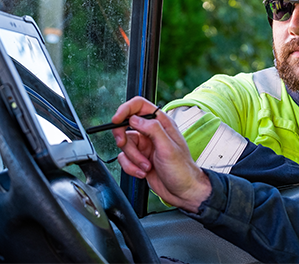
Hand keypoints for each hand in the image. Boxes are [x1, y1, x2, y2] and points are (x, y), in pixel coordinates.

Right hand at [111, 97, 210, 212]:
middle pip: (126, 125)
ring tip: (146, 166)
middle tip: (123, 145)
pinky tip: (144, 172)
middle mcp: (152, 132)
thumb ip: (152, 129)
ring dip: (133, 158)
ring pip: (124, 144)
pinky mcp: (139, 158)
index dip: (125, 109)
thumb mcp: (168, 147)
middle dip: (124, 139)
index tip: (116, 120)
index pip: (139, 106)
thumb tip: (134, 118)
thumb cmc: (182, 170)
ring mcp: (145, 145)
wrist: (183, 191)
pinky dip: (131, 167)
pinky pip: (124, 159)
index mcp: (162, 123)